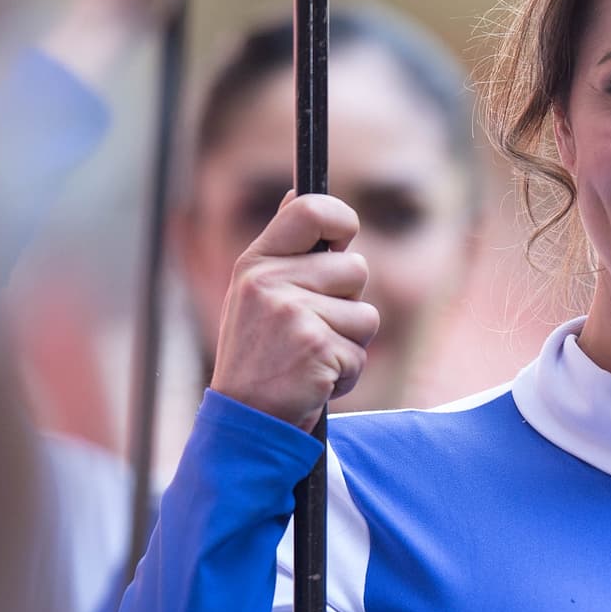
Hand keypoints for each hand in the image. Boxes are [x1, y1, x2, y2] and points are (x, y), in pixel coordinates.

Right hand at [210, 192, 378, 429]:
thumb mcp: (254, 294)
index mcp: (256, 263)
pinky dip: (346, 374)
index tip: (344, 237)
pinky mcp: (316, 347)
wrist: (244, 419)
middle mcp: (271, 282)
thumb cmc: (256, 357)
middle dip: (349, 305)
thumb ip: (282, 247)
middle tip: (314, 330)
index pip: (309, 210)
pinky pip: (360, 353)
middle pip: (356, 269)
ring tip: (313, 359)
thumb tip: (295, 192)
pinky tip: (314, 381)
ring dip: (350, 344)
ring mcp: (293, 314)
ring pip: (367, 316)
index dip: (340, 218)